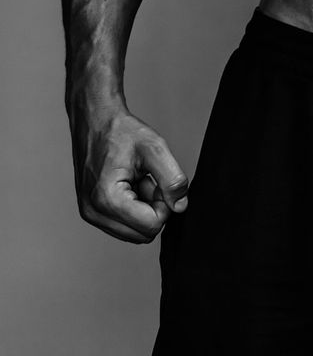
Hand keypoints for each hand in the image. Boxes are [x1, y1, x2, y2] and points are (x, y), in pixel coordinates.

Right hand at [71, 109, 188, 242]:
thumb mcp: (155, 148)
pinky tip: (129, 185)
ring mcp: (90, 214)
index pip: (152, 226)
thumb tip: (180, 206)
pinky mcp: (92, 212)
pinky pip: (125, 225)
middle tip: (146, 180)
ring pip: (135, 232)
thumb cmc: (121, 132)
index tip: (156, 181)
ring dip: (143, 209)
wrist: (95, 121)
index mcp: (106, 199)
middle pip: (143, 234)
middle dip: (153, 209)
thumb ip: (173, 180)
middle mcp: (93, 212)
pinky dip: (133, 209)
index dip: (164, 205)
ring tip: (136, 181)